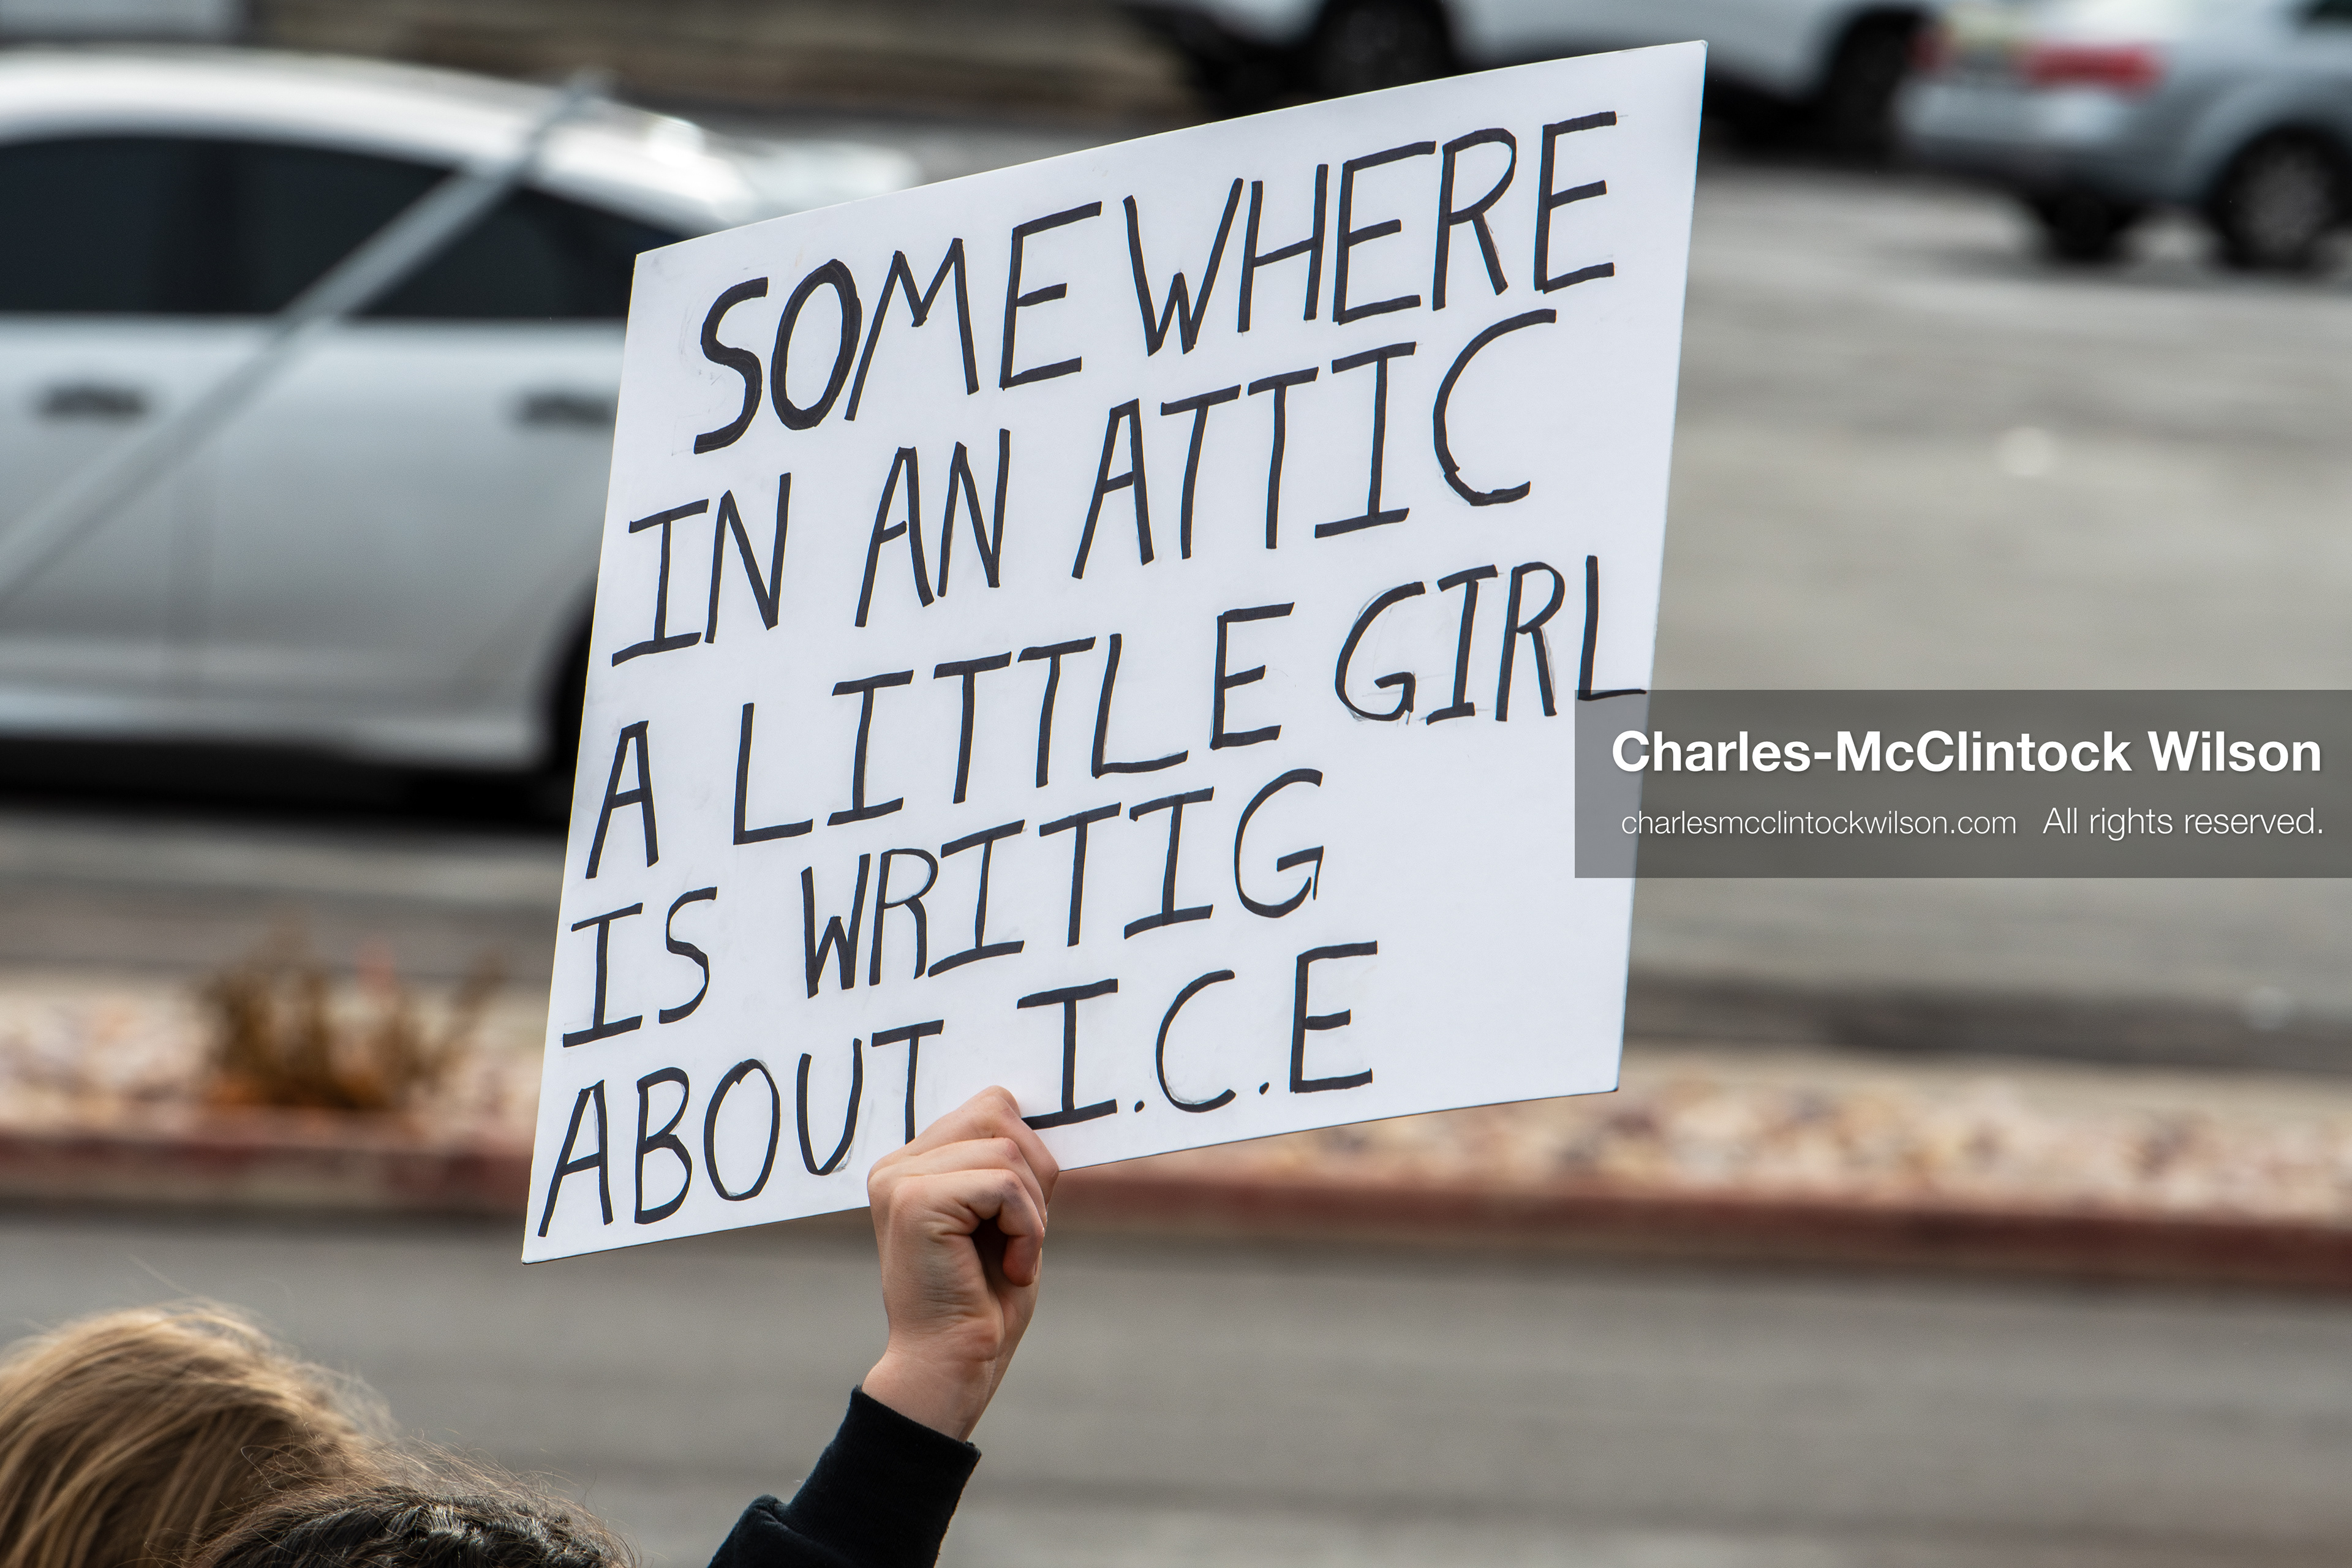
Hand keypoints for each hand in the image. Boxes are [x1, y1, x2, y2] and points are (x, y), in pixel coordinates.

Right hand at [860, 1086, 1058, 1440]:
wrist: (955, 1364)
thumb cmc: (985, 1297)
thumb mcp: (1004, 1214)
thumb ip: (1008, 1164)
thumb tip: (1046, 1109)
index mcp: (913, 1163)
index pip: (991, 1105)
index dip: (1028, 1153)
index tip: (1025, 1210)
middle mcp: (897, 1165)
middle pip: (998, 1113)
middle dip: (1034, 1175)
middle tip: (1022, 1235)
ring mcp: (900, 1180)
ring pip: (1006, 1151)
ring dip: (1031, 1211)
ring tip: (1014, 1256)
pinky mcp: (915, 1201)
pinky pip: (1004, 1184)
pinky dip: (1026, 1227)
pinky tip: (1012, 1265)